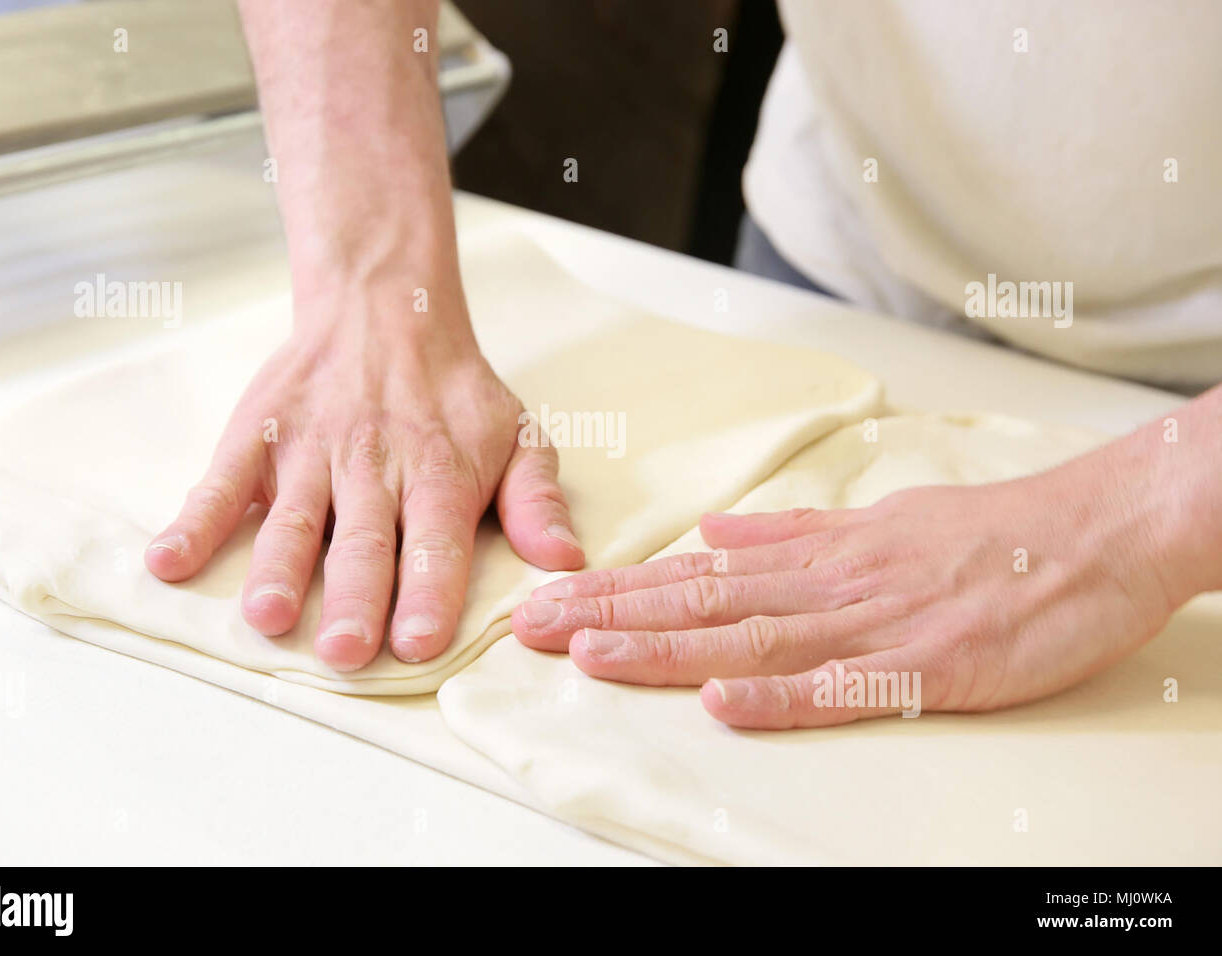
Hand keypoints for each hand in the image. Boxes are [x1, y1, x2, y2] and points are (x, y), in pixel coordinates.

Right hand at [145, 291, 583, 670]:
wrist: (386, 306)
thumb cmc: (455, 393)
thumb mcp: (517, 436)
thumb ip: (536, 500)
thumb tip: (566, 558)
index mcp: (439, 475)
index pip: (436, 542)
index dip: (428, 592)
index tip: (419, 641)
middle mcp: (373, 468)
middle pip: (363, 542)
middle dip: (354, 598)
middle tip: (344, 652)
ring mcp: (310, 453)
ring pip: (292, 520)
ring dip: (277, 569)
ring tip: (268, 616)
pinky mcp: (259, 438)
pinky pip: (220, 483)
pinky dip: (193, 522)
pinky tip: (168, 563)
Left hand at [512, 435, 1213, 728]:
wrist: (1093, 531)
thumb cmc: (987, 533)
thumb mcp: (876, 522)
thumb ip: (793, 535)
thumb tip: (716, 536)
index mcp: (817, 557)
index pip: (698, 573)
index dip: (620, 587)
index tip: (553, 598)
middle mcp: (830, 586)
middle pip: (705, 602)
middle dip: (613, 615)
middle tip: (534, 629)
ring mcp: (876, 625)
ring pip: (754, 638)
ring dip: (670, 648)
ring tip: (594, 656)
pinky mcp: (928, 666)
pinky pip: (843, 687)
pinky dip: (780, 695)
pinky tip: (724, 699)